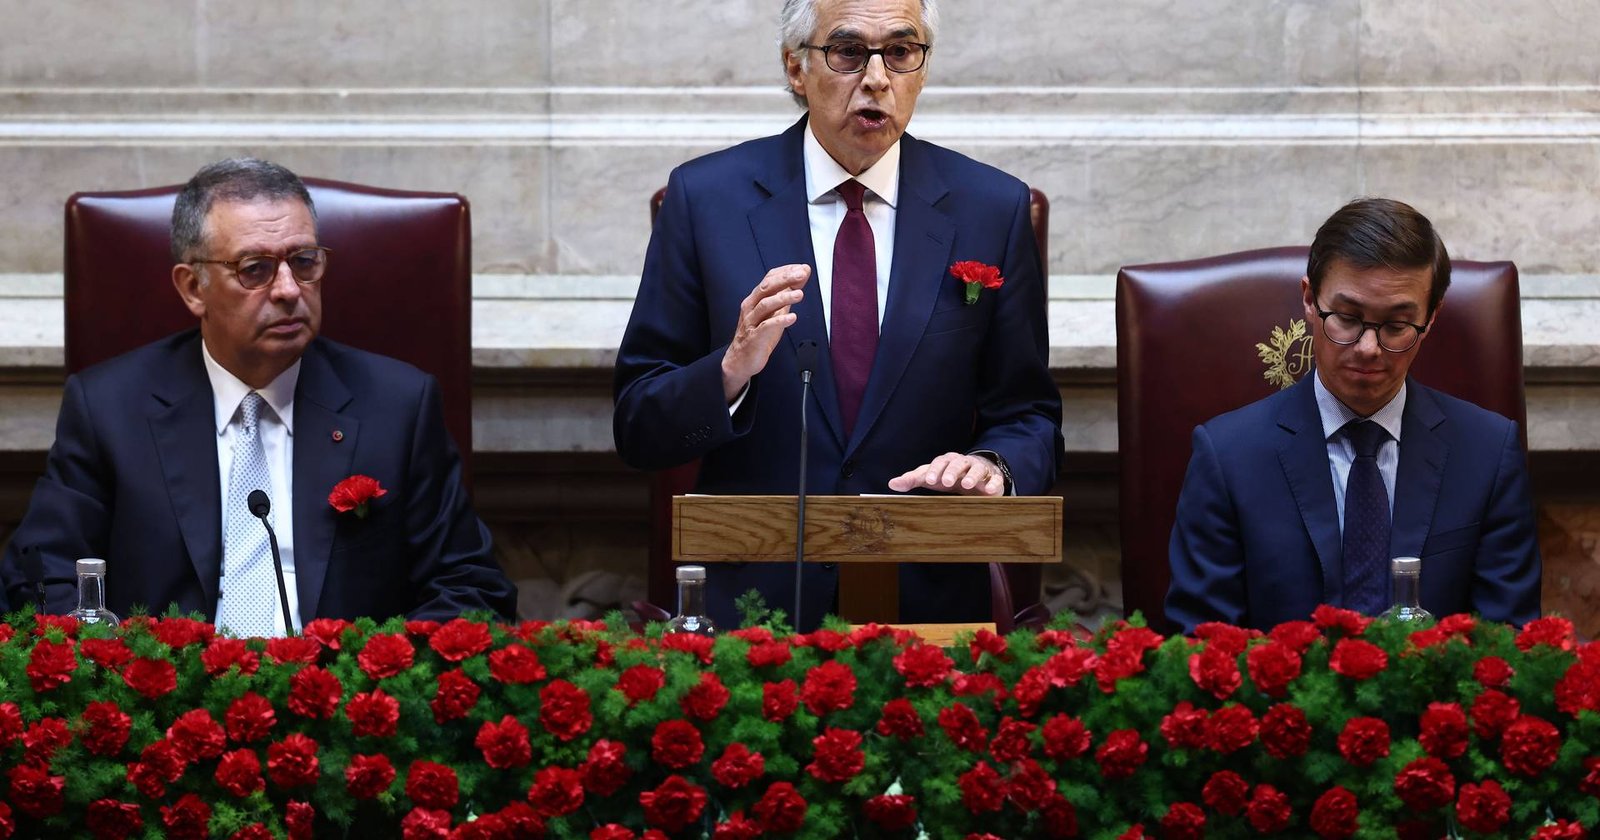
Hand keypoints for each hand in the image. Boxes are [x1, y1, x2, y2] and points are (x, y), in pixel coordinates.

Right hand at [721, 264, 809, 401]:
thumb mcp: (774, 313)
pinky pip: (766, 327)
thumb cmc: (758, 335)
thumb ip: (785, 297)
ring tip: (800, 294)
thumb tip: (799, 280)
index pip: (770, 278)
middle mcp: (751, 307)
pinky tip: (792, 318)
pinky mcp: (754, 337)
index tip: (802, 268)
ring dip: (783, 298)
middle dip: (785, 279)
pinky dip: (779, 321)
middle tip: (802, 274)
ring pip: (765, 305)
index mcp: (756, 299)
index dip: (786, 271)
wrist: (739, 361)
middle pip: (767, 287)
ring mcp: (751, 321)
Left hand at [887, 452, 1005, 496]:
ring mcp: (979, 470)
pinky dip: (992, 483)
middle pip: (957, 463)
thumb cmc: (949, 477)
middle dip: (951, 471)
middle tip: (945, 482)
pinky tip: (988, 490)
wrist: (977, 477)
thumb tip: (891, 484)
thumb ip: (913, 480)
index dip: (934, 471)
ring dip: (971, 476)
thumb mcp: (932, 478)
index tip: (929, 481)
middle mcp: (963, 463)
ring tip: (967, 485)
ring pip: (976, 469)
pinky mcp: (993, 478)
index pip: (938, 463)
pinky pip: (994, 479)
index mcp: (946, 462)